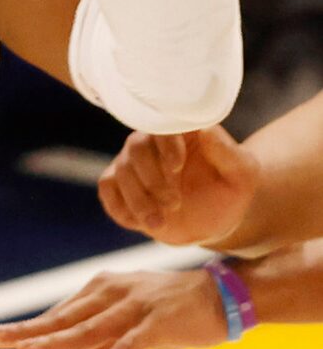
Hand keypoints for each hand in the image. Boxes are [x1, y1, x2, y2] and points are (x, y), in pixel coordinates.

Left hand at [0, 265, 229, 348]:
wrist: (220, 296)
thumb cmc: (168, 311)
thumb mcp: (125, 324)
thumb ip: (94, 341)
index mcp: (101, 288)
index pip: (60, 312)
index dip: (31, 326)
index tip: (1, 335)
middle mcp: (111, 293)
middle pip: (65, 318)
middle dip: (32, 330)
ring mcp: (133, 307)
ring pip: (89, 329)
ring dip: (59, 343)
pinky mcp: (156, 324)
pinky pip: (128, 347)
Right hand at [100, 128, 260, 249]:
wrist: (215, 219)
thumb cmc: (229, 190)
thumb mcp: (242, 174)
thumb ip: (227, 153)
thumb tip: (205, 130)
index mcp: (179, 132)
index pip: (162, 126)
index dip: (165, 145)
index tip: (177, 167)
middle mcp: (150, 142)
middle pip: (135, 150)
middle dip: (152, 181)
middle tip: (175, 204)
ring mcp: (131, 163)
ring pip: (118, 172)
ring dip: (138, 200)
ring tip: (160, 222)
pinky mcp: (120, 185)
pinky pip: (107, 189)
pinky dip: (119, 206)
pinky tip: (141, 222)